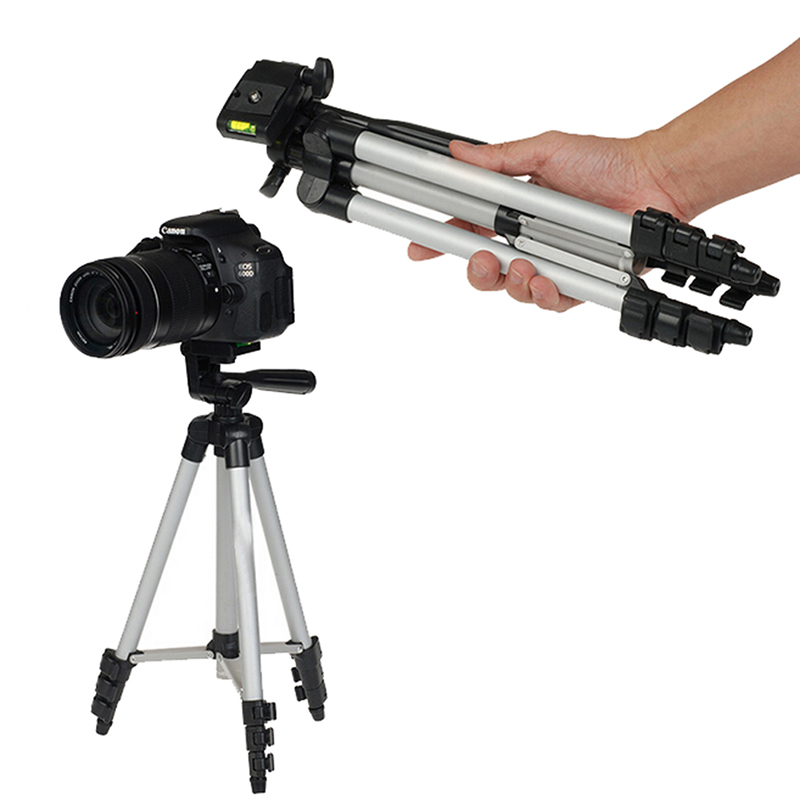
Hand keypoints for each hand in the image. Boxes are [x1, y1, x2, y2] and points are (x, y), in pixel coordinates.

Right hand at [408, 132, 687, 311]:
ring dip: (513, 284)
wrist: (654, 178)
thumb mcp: (546, 151)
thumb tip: (457, 153)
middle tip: (481, 260)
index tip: (418, 248)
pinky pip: (552, 300)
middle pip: (484, 269)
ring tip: (525, 268)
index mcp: (513, 211)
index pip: (465, 229)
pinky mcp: (577, 282)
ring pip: (514, 290)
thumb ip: (499, 159)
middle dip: (476, 271)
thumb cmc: (606, 161)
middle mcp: (528, 240)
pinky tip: (547, 282)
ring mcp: (552, 263)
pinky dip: (547, 295)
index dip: (438, 241)